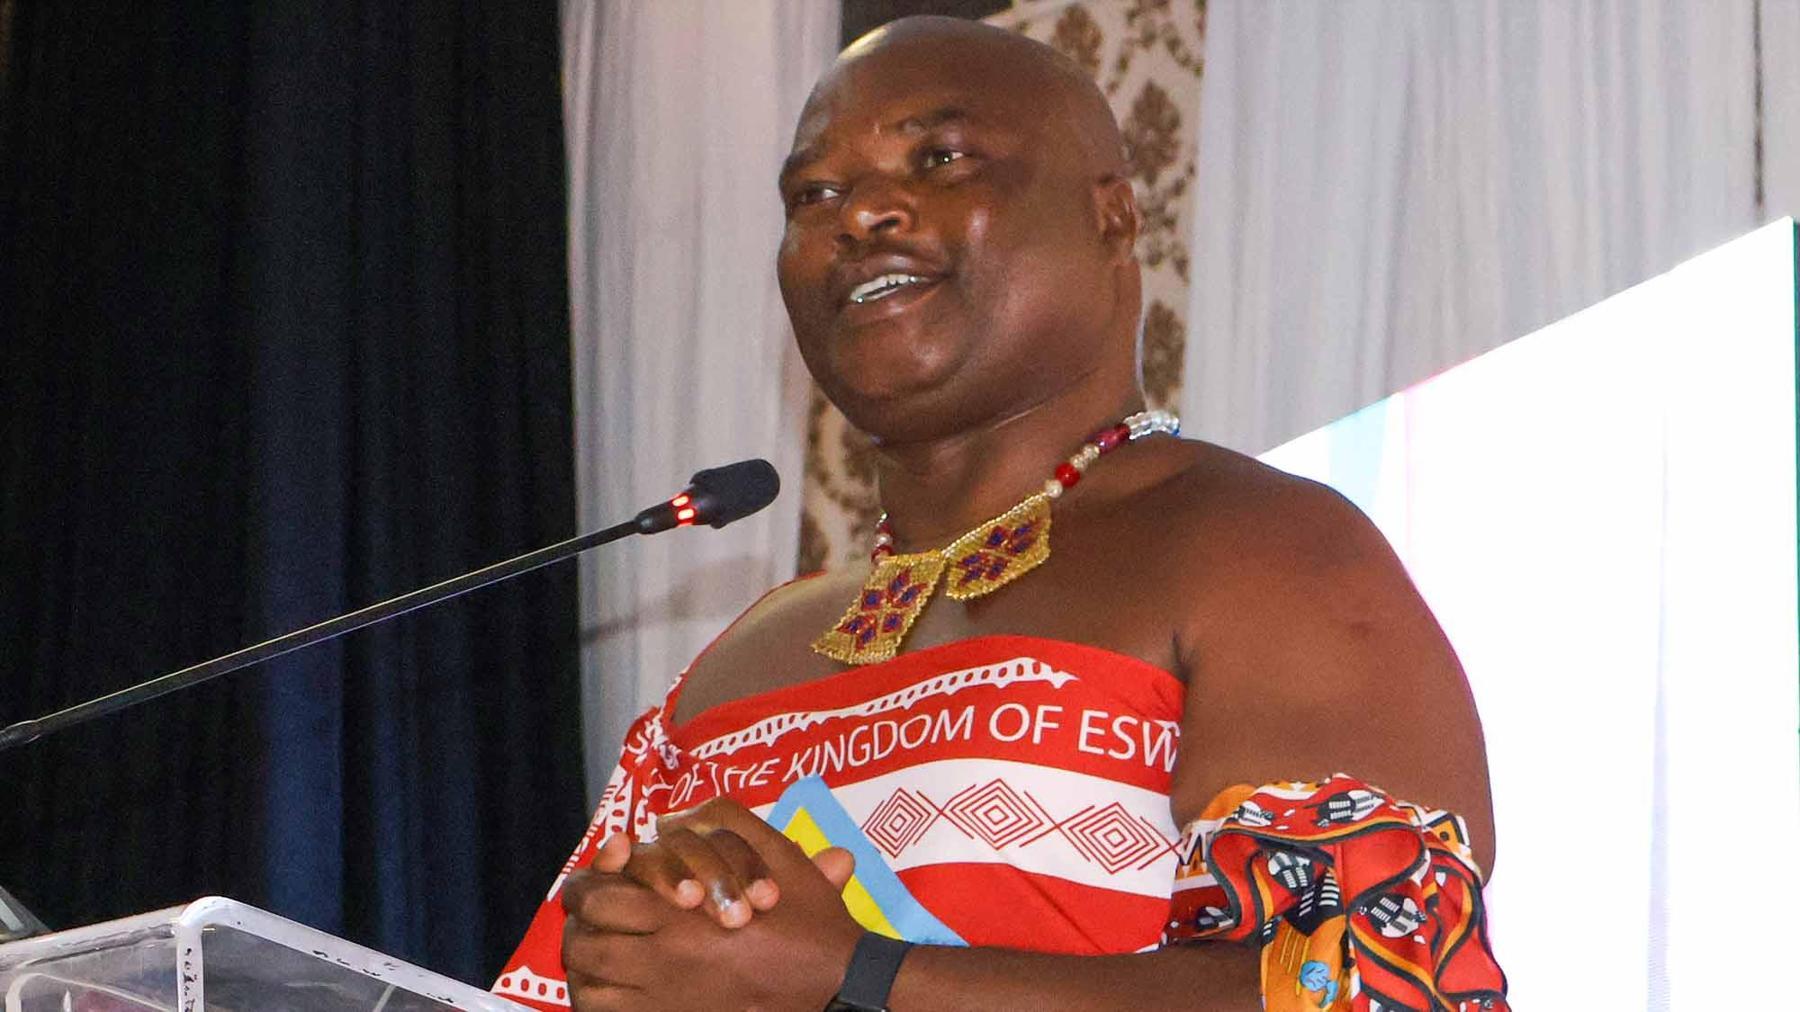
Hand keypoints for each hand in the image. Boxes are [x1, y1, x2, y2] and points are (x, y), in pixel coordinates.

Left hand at [561, 805, 864, 1010]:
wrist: (836, 985)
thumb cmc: (808, 922)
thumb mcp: (777, 854)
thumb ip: (723, 824)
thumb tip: (669, 820)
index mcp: (680, 914)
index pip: (597, 896)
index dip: (587, 882)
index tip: (599, 876)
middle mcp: (662, 961)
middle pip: (583, 941)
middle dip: (579, 922)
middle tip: (589, 912)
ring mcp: (662, 1002)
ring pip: (588, 984)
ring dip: (584, 962)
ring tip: (596, 947)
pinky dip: (597, 1000)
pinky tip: (610, 985)